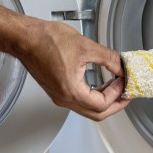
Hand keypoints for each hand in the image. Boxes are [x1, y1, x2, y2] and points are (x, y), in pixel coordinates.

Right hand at [14, 19, 129, 121]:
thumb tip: (121, 67)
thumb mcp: (86, 46)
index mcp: (71, 91)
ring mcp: (59, 96)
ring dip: (104, 100)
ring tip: (116, 87)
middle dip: (115, 105)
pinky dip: (93, 96)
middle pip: (96, 114)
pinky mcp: (56, 91)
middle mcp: (64, 98)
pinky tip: (100, 84)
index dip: (118, 93)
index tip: (124, 81)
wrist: (25, 38)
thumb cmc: (46, 40)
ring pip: (87, 109)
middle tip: (127, 95)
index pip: (102, 104)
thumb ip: (109, 59)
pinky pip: (79, 101)